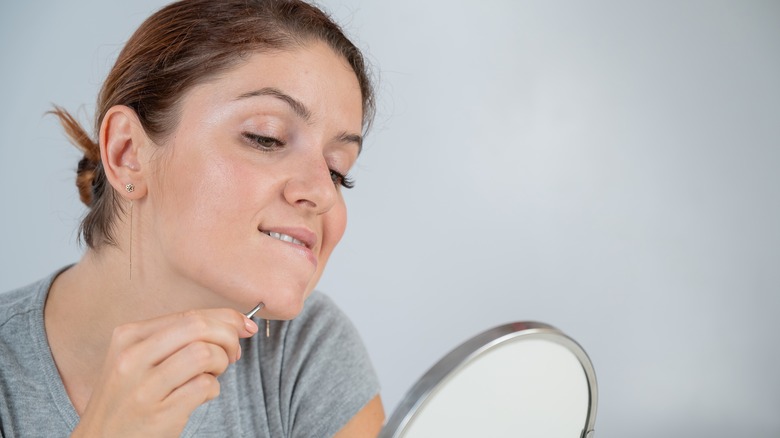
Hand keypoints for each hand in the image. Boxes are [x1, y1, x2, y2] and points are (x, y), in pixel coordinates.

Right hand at [70, 309, 257, 437]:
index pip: (189, 315)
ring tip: (213, 375)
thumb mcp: (139, 359)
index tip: (244, 326)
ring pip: (204, 354)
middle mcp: (132, 357)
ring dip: (220, 364)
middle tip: (233, 354)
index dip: (226, 318)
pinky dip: (212, 389)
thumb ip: (179, 338)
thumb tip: (234, 324)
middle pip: (199, 328)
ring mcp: (144, 387)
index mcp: (129, 336)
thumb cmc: (129, 396)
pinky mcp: (158, 414)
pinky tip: (200, 395)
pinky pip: (204, 387)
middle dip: (228, 337)